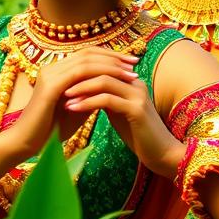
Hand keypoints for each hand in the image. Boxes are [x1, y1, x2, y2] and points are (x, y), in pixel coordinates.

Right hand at [7, 49, 139, 163]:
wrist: (26, 144)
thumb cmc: (50, 130)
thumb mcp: (76, 109)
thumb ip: (90, 96)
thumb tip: (110, 88)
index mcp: (56, 71)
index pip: (85, 55)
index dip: (108, 56)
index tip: (130, 63)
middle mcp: (51, 68)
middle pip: (87, 52)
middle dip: (114, 56)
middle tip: (135, 61)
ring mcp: (50, 75)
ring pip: (86, 60)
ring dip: (111, 65)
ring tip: (130, 72)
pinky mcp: (51, 86)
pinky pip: (80, 74)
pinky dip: (101, 75)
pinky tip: (116, 82)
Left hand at [63, 64, 183, 179]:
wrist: (161, 153)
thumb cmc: (137, 134)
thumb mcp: (118, 111)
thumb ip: (105, 97)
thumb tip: (83, 88)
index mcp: (130, 81)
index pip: (103, 65)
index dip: (81, 71)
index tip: (61, 79)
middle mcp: (136, 82)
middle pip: (102, 68)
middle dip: (78, 76)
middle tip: (57, 84)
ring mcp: (137, 94)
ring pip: (103, 81)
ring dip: (80, 88)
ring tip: (63, 97)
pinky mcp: (137, 109)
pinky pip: (107, 100)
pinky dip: (87, 102)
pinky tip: (73, 108)